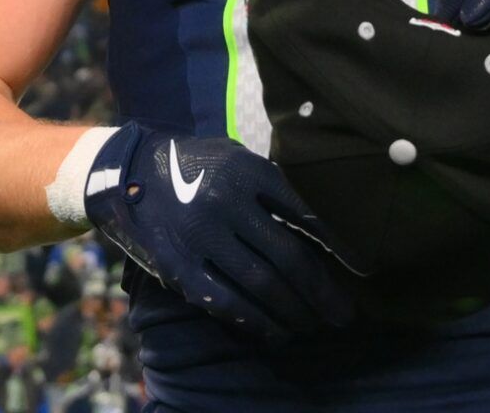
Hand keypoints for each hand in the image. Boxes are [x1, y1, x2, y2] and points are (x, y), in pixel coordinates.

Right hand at [83, 122, 358, 345]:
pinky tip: (275, 333)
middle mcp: (226, 202)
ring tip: (313, 326)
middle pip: (288, 257)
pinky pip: (224, 301)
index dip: (338, 248)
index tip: (362, 271)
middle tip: (345, 315)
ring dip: (293, 311)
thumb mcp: (236, 157)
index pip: (306, 215)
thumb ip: (271, 185)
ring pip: (261, 284)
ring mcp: (200, 235)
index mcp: (248, 171)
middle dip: (322, 292)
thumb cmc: (195, 164)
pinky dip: (254, 321)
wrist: (127, 171)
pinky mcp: (177, 265)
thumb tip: (321, 227)